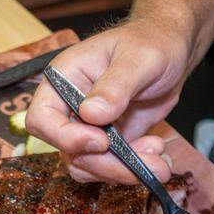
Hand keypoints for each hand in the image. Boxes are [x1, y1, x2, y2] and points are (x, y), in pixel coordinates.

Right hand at [25, 18, 191, 183]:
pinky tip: (156, 153)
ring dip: (122, 172)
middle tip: (147, 164)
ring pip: (87, 166)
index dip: (65, 137)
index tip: (102, 141)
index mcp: (64, 79)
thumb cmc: (151, 42)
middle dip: (106, 164)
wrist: (171, 51)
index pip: (41, 118)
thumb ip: (115, 85)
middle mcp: (69, 106)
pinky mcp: (108, 142)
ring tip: (159, 161)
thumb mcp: (138, 58)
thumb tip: (91, 114)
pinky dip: (132, 170)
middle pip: (67, 151)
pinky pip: (108, 167)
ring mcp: (87, 127)